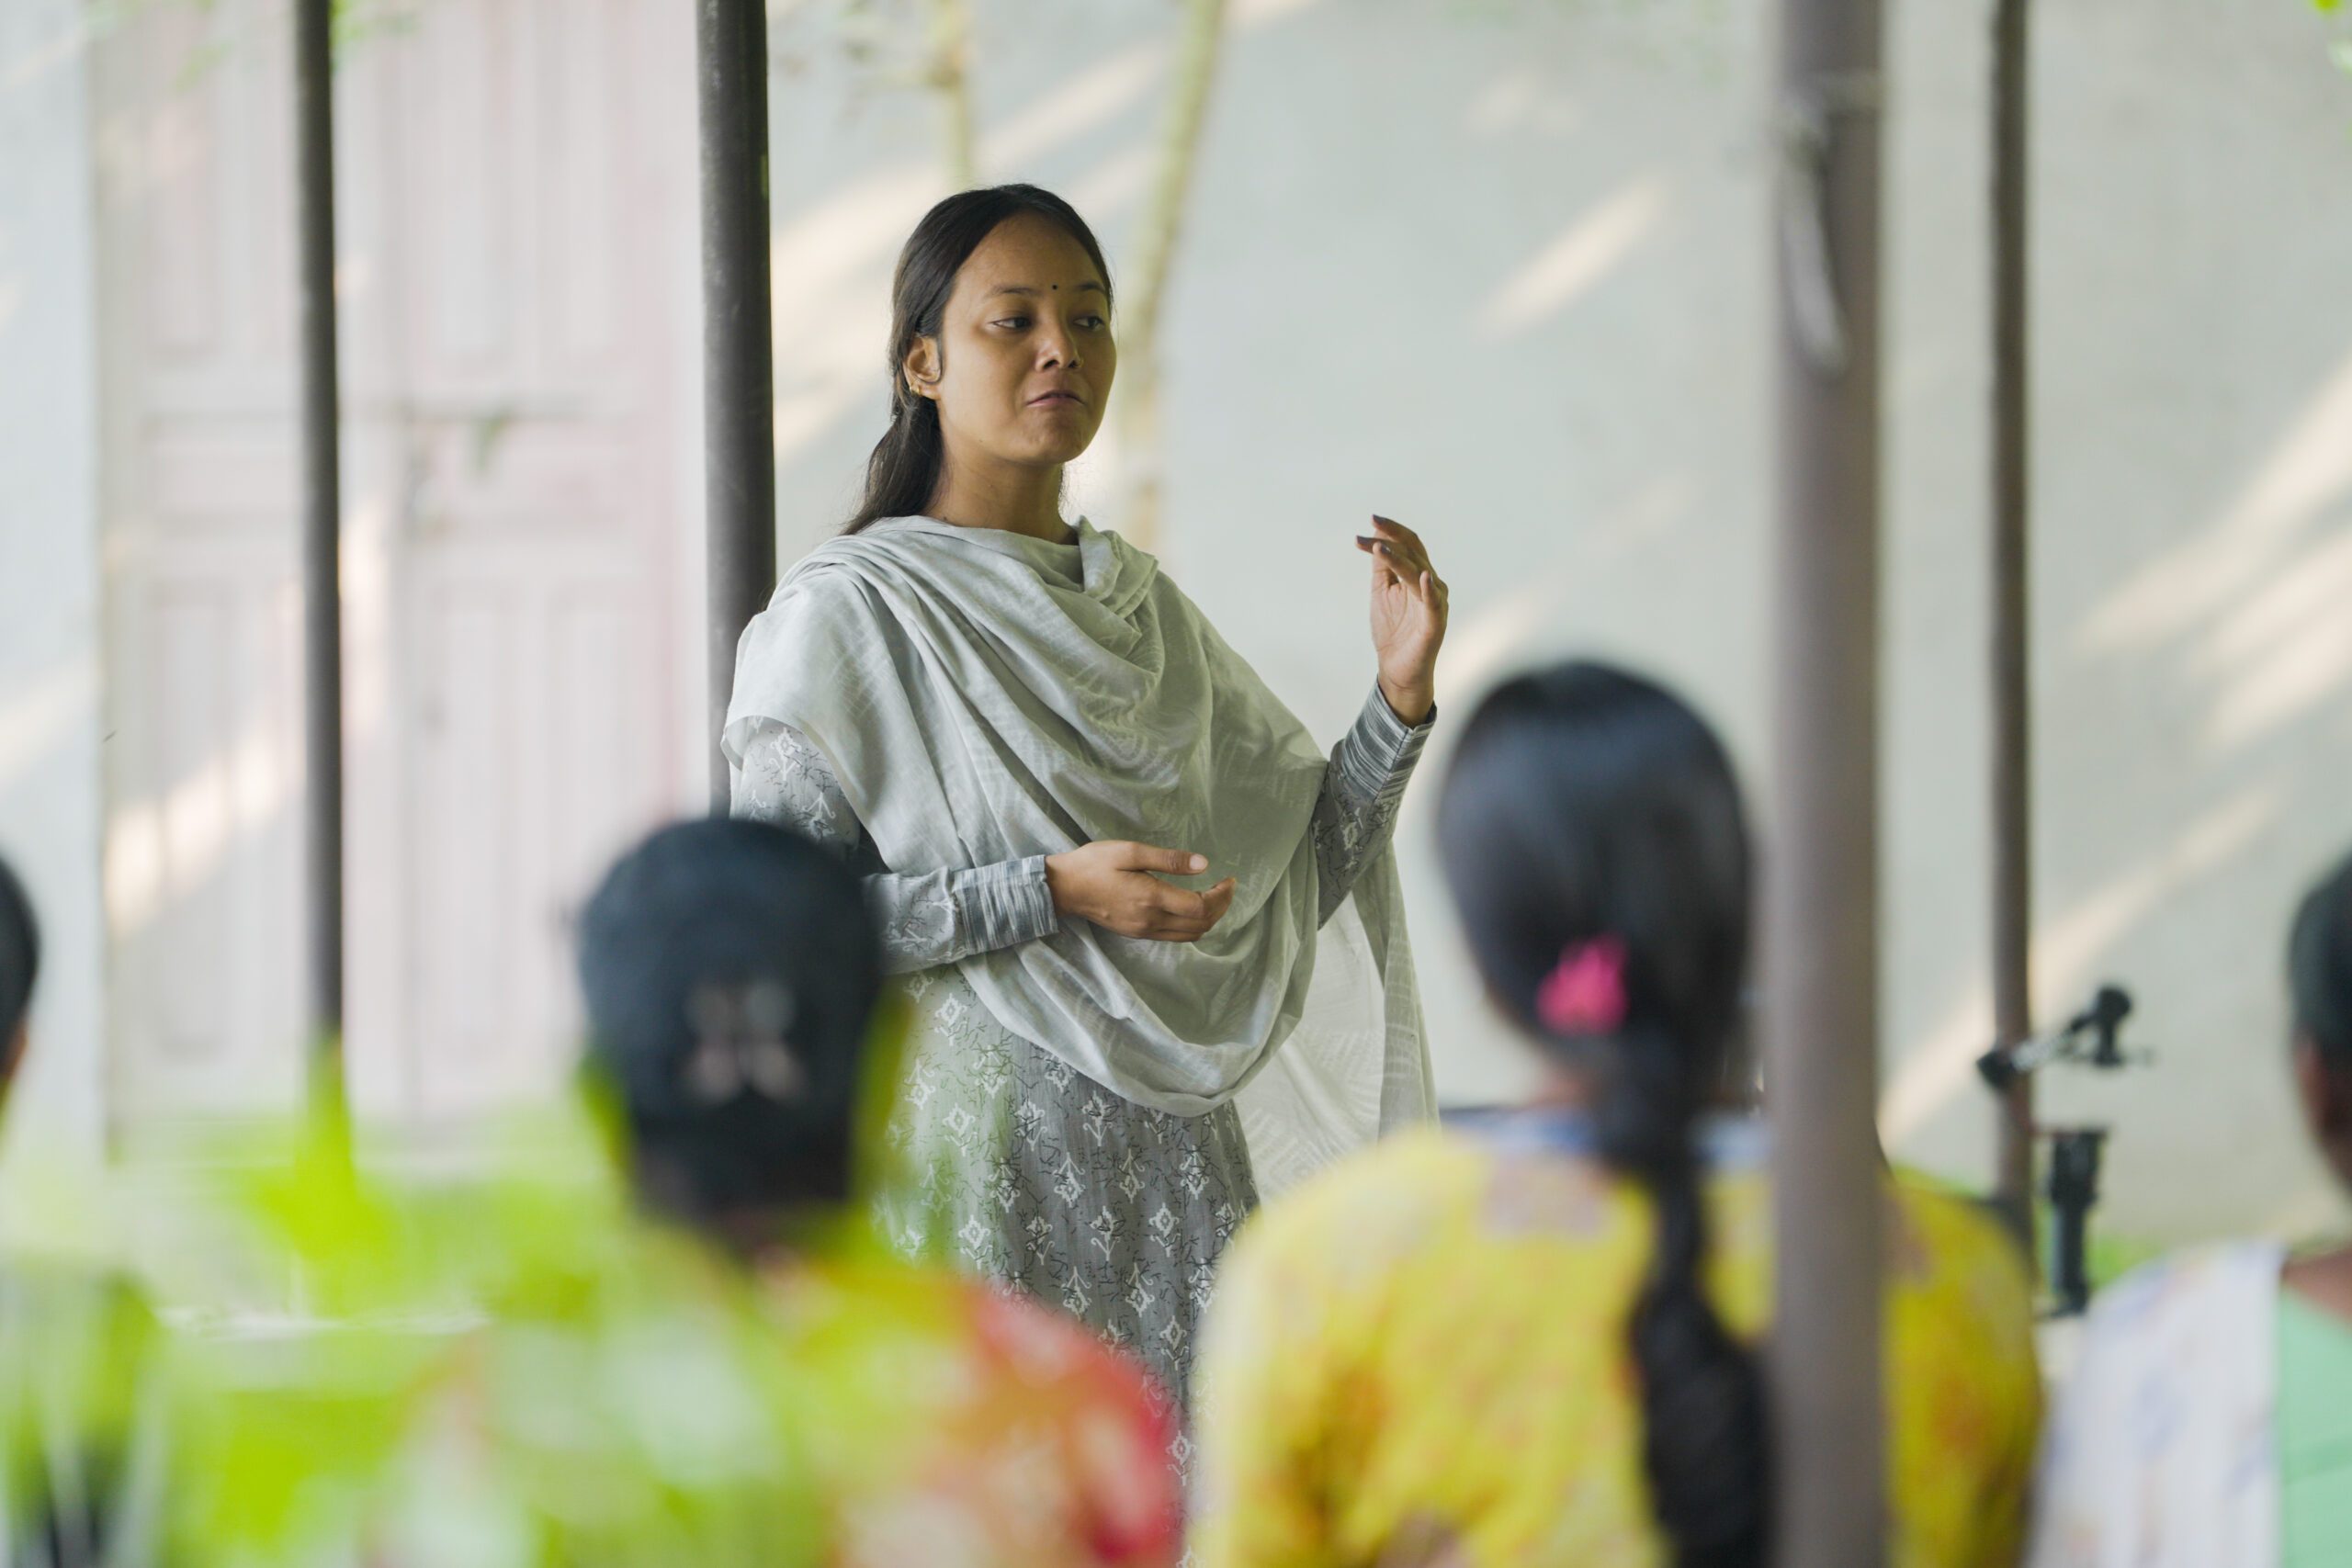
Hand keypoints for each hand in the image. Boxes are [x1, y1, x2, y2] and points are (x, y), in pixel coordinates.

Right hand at [1044, 841, 1238, 942]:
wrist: (1064, 888)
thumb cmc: (1094, 864)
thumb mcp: (1130, 852)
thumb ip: (1168, 859)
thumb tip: (1203, 863)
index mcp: (1151, 898)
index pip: (1201, 907)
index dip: (1222, 896)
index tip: (1229, 879)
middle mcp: (1150, 921)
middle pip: (1200, 925)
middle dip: (1221, 907)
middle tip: (1226, 887)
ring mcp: (1143, 931)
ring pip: (1190, 935)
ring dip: (1208, 919)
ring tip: (1214, 897)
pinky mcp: (1138, 933)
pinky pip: (1175, 937)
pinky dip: (1192, 925)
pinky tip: (1191, 907)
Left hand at [1355, 515, 1447, 724]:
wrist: (1397, 669)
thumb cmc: (1393, 632)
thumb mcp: (1382, 592)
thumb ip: (1382, 567)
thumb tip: (1378, 538)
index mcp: (1418, 576)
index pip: (1408, 545)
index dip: (1391, 531)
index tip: (1370, 520)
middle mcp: (1430, 584)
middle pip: (1415, 552)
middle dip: (1393, 536)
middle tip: (1372, 523)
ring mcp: (1435, 603)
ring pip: (1418, 573)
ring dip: (1399, 559)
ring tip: (1380, 547)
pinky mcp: (1435, 623)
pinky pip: (1433, 603)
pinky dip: (1428, 589)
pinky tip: (1422, 576)